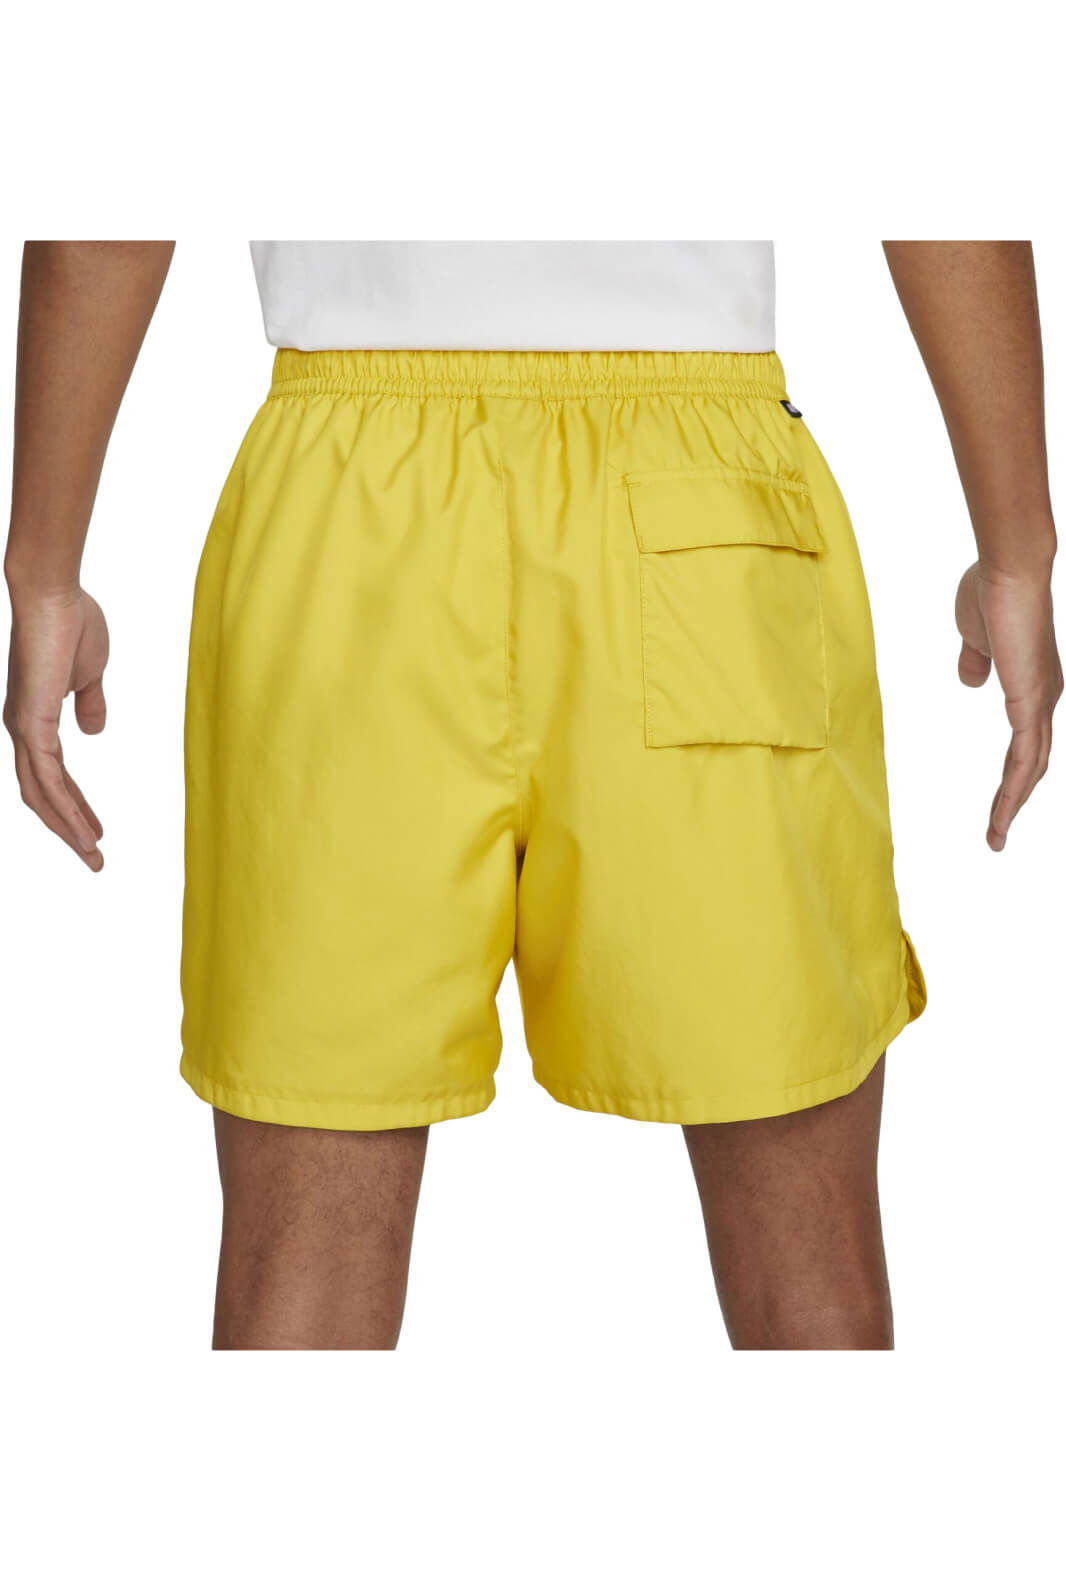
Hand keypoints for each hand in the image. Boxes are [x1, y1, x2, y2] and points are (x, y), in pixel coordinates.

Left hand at [4, 585, 107, 869]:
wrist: (54, 595)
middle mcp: (20, 729)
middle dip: (67, 828)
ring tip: (93, 856)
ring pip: (40, 795)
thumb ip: (90, 704)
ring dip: (67, 829)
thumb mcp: (90, 674)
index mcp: (32, 718)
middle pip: (39, 795)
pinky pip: (48, 779)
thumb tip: (93, 733)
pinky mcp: (31, 724)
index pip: (50, 775)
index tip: (96, 830)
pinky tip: (85, 830)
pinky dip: (67, 809)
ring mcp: (22, 729)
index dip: (72, 805)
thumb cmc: (72, 622)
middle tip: (93, 857)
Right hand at [955, 561, 1061, 850]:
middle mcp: (1044, 697)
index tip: (999, 798)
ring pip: (1031, 768)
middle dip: (1014, 799)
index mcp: (1033, 683)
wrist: (1009, 572)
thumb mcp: (975, 636)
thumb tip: (971, 682)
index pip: (1027, 738)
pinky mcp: (1031, 704)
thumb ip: (975, 661)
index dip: (1013, 771)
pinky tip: (1003, 814)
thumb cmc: (991, 591)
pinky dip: (1015, 791)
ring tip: (995, 837)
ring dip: (1013, 804)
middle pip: (1033, 761)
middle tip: (996, 832)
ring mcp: (1041, 702)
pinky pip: (1025, 759)